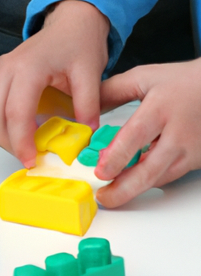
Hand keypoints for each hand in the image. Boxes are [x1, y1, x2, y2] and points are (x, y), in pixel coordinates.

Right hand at [0, 0, 108, 167]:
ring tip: (25, 146)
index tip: (31, 161)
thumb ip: (88, 105)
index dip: (21, 141)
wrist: (70, 22)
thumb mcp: (91, 73)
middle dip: (6, 142)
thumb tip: (85, 135)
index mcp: (28, 67)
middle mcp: (6, 68)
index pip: (16, 112)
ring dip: (1, 134)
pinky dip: (0, 123)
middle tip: (28, 158)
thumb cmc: (79, 43)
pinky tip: (21, 131)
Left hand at [95, 60, 200, 206]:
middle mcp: (178, 133)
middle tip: (103, 197)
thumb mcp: (143, 78)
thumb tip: (85, 110)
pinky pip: (170, 175)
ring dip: (135, 189)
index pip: (135, 137)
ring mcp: (191, 150)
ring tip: (111, 194)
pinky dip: (149, 181)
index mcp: (160, 109)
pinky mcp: (197, 160)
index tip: (100, 171)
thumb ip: (112, 92)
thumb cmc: (180, 82)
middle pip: (150, 169)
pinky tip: (132, 182)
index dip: (116, 157)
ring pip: (160, 178)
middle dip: (124, 188)